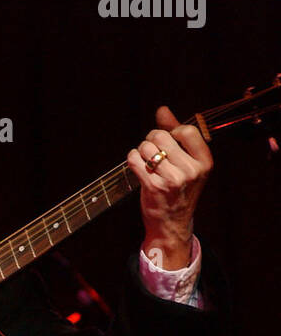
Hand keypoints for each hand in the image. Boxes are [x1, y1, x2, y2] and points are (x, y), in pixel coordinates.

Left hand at [127, 105, 212, 268]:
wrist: (171, 225)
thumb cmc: (179, 191)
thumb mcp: (187, 164)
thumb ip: (176, 135)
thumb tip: (162, 110)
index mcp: (204, 162)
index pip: (186, 130)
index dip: (172, 131)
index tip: (168, 142)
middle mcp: (191, 171)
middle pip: (162, 136)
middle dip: (152, 139)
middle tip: (153, 152)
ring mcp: (172, 180)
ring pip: (147, 147)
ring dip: (141, 151)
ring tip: (147, 162)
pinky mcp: (153, 187)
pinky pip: (135, 159)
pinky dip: (132, 159)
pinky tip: (138, 167)